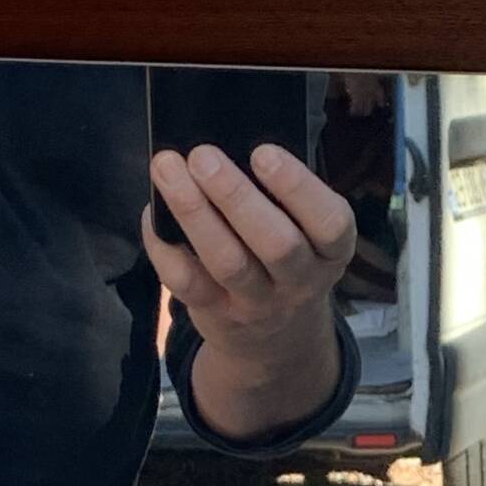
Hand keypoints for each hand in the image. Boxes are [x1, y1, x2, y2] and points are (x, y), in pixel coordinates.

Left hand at [143, 140, 359, 439]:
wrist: (277, 337)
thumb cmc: (287, 256)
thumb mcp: (305, 231)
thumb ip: (281, 198)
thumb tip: (226, 148)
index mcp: (331, 250)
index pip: (329, 223)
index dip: (297, 188)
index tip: (263, 152)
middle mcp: (300, 281)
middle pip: (275, 244)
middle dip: (235, 195)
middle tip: (202, 156)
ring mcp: (258, 303)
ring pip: (227, 262)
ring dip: (194, 212)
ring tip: (167, 169)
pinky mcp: (217, 315)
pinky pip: (187, 283)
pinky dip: (164, 245)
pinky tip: (154, 211)